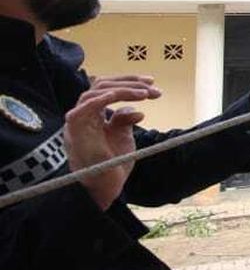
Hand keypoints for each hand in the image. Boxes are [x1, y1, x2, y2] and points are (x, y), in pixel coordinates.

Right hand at [67, 77, 158, 209]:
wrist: (106, 187)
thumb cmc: (112, 164)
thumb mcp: (122, 137)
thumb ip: (124, 121)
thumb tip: (136, 110)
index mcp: (93, 115)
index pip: (107, 88)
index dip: (129, 82)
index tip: (152, 84)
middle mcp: (83, 116)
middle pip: (101, 85)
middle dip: (129, 83)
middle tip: (153, 87)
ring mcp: (77, 124)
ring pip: (93, 93)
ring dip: (122, 89)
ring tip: (145, 93)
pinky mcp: (75, 133)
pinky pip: (81, 110)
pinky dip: (99, 100)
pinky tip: (117, 94)